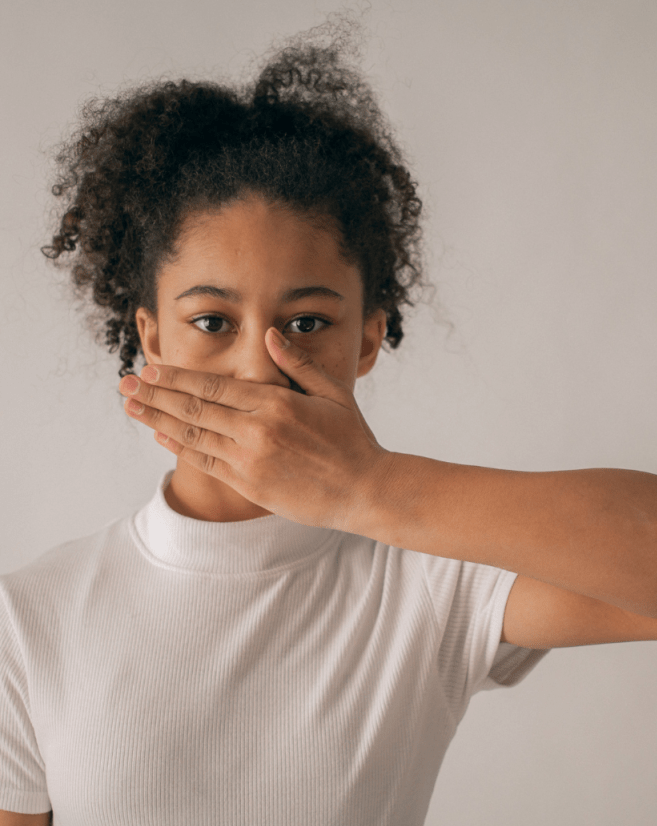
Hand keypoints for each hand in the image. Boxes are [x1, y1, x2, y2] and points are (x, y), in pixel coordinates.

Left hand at [118, 328, 391, 530]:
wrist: (364, 490)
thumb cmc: (353, 439)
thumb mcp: (333, 393)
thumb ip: (297, 364)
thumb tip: (269, 334)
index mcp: (276, 403)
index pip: (213, 386)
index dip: (176, 378)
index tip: (150, 370)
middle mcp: (256, 431)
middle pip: (193, 408)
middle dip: (154, 395)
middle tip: (124, 385)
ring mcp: (250, 460)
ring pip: (192, 435)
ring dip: (156, 420)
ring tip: (131, 408)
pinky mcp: (249, 485)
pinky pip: (206, 463)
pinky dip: (180, 448)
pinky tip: (161, 436)